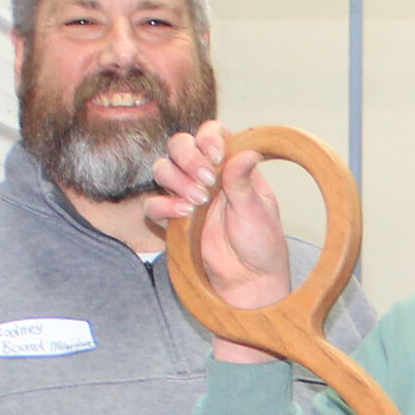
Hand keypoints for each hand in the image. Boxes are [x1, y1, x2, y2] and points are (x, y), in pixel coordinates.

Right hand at [146, 122, 292, 340]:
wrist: (250, 280)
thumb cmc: (260, 243)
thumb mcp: (257, 210)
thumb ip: (244, 181)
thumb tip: (247, 152)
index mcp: (230, 165)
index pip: (211, 133)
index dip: (208, 137)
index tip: (216, 156)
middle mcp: (206, 175)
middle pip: (179, 145)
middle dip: (188, 157)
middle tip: (207, 180)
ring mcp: (187, 195)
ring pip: (162, 169)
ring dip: (177, 180)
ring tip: (199, 201)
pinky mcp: (173, 220)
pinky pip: (153, 205)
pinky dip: (163, 205)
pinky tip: (183, 213)